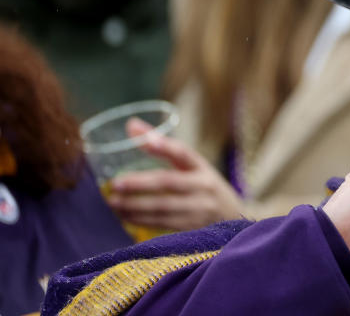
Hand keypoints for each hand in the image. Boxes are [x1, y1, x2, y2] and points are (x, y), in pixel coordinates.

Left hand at [105, 118, 244, 230]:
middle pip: (170, 182)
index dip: (165, 146)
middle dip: (141, 183)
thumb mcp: (190, 166)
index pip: (184, 153)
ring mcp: (200, 209)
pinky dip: (141, 220)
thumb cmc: (202, 186)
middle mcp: (204, 187)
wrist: (233, 217)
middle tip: (117, 183)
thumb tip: (130, 125)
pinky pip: (162, 223)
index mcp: (202, 167)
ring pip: (163, 206)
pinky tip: (123, 216)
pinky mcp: (192, 228)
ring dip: (135, 205)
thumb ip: (161, 146)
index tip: (146, 140)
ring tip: (113, 202)